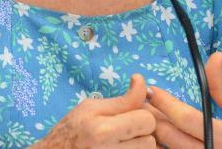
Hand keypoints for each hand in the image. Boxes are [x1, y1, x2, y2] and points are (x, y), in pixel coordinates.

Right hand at [33, 74, 157, 147]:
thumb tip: (141, 80)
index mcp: (102, 129)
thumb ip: (122, 99)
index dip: (141, 113)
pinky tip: (121, 146)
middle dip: (141, 131)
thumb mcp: (91, 107)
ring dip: (139, 144)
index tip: (131, 112)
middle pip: (150, 139)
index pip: (146, 119)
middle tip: (125, 128)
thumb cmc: (71, 129)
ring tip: (122, 140)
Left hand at [145, 52, 221, 148]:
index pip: (185, 118)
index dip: (165, 103)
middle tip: (139, 100)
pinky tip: (152, 130)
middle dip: (151, 115)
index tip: (151, 89)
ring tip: (142, 112)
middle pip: (167, 134)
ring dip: (150, 128)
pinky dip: (156, 141)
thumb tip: (216, 56)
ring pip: (162, 146)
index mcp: (221, 136)